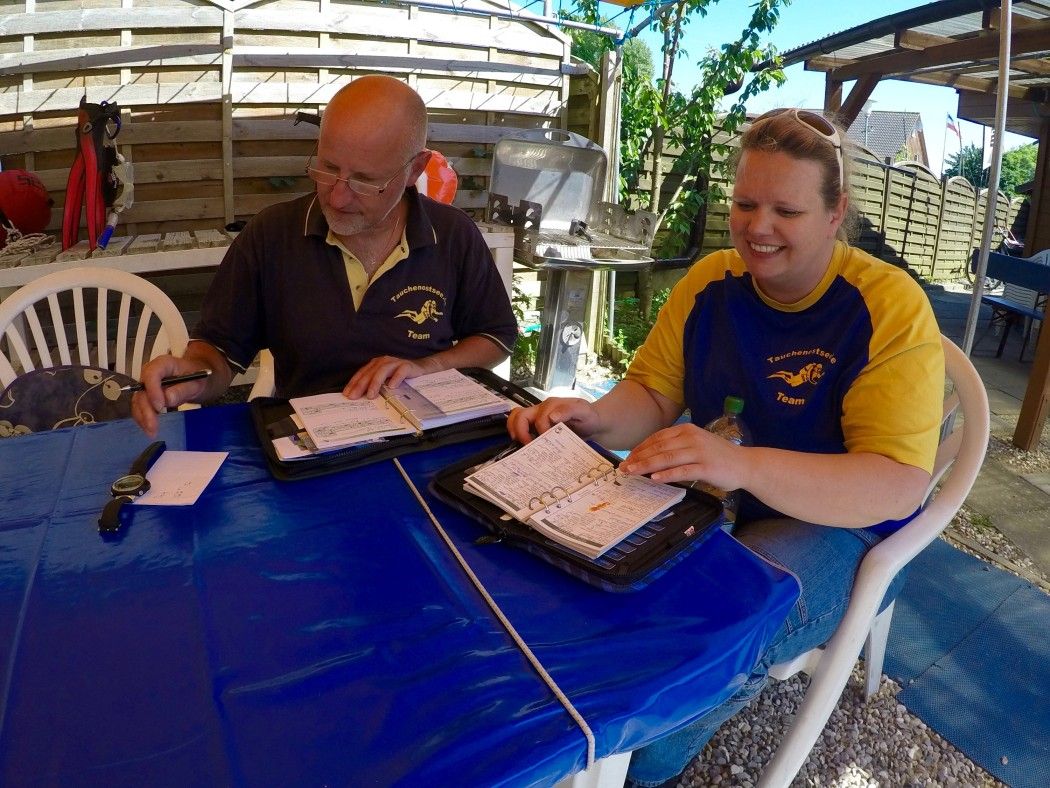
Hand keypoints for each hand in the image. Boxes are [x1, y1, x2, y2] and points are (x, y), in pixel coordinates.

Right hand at [130, 355, 213, 437]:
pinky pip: (140, 406)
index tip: (160, 407)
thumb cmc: (196, 376)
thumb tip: (168, 399)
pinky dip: (143, 418)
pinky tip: (149, 429)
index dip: (153, 391)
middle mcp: (150, 373)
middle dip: (146, 410)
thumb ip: (183, 389)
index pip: (152, 374)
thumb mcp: (196, 382)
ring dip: (143, 417)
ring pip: (138, 401)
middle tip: (153, 427)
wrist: (195, 376)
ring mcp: (146, 384)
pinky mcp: (146, 395)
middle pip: (142, 391)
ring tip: (151, 432)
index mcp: (163, 364)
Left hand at [343, 355, 435, 398]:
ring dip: (375, 383)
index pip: (362, 373)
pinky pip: (400, 371)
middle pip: (370, 373)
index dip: (353, 383)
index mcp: (375, 364)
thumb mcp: (385, 381)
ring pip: (382, 371)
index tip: (347, 394)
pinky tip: (392, 387)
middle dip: (361, 385)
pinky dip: (396, 378)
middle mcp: (383, 361)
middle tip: (354, 397)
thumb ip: (375, 386)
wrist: (421, 369)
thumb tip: (361, 398)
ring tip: (371, 395)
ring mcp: (395, 363)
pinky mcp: (407, 365)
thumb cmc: (400, 377)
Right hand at [506, 397, 600, 443]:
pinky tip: (525, 447)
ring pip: (516, 418)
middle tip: (527, 446)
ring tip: (521, 445)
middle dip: (519, 431)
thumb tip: (551, 416)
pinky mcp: (536, 426)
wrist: (594, 424)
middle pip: (519, 415)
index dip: (541, 432)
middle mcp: (541, 410)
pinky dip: (518, 436)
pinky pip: (520, 427)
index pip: (539, 419)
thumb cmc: (589, 417)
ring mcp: (537, 417)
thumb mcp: (584, 412)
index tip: (548, 443)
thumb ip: (570, 410)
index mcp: (552, 405)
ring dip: (514, 431)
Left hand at [620, 422, 745, 490]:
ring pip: (667, 458)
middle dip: (639, 457)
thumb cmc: (718, 456)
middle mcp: (691, 438)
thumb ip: (677, 447)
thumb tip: (652, 456)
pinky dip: (667, 474)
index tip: (627, 458)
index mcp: (687, 430)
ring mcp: (699, 452)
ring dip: (646, 465)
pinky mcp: (706, 467)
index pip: (658, 437)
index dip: (640, 448)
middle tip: (623, 468)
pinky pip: (682, 470)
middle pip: (659, 447)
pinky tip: (654, 478)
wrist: (745, 464)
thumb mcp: (696, 444)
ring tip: (632, 472)